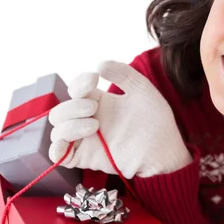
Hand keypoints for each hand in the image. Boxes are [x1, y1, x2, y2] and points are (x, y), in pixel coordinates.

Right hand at [48, 60, 192, 177]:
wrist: (165, 150)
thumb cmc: (156, 121)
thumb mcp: (142, 90)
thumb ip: (123, 74)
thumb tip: (99, 65)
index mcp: (99, 102)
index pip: (75, 90)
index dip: (79, 82)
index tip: (93, 79)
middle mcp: (89, 120)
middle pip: (61, 111)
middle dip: (72, 106)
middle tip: (94, 107)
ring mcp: (86, 140)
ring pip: (57, 130)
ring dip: (69, 124)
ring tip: (94, 124)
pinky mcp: (87, 158)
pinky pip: (59, 155)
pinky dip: (57, 147)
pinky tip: (72, 140)